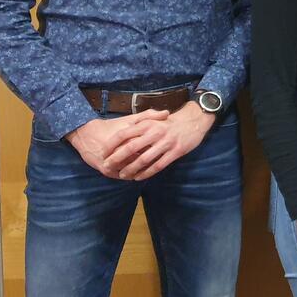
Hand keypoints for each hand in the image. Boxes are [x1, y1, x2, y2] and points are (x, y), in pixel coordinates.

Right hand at [66, 110, 169, 175]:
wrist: (86, 134)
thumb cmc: (112, 126)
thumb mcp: (130, 119)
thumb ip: (148, 116)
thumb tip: (167, 113)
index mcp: (129, 140)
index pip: (149, 148)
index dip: (159, 149)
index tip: (167, 148)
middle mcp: (120, 154)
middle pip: (142, 161)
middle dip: (153, 161)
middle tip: (161, 159)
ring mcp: (113, 164)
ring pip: (133, 171)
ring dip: (143, 170)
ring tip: (152, 167)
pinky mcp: (107, 171)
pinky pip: (123, 176)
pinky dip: (132, 175)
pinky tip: (139, 174)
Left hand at [99, 103, 217, 180]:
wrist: (194, 121)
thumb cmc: (170, 122)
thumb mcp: (153, 119)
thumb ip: (139, 124)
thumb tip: (121, 134)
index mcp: (147, 124)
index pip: (124, 134)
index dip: (111, 144)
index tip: (103, 153)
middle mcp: (155, 132)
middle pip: (131, 148)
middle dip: (116, 159)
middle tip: (107, 166)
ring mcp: (166, 143)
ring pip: (144, 159)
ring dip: (131, 169)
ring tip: (122, 175)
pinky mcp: (175, 152)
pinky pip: (158, 165)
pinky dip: (146, 173)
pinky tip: (139, 177)